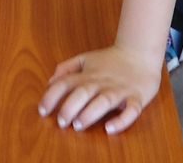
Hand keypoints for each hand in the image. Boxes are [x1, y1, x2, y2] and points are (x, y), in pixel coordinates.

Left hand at [38, 44, 160, 135]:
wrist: (140, 53)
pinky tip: (110, 128)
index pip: (65, 83)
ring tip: (79, 124)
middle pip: (83, 92)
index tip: (42, 110)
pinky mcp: (137, 98)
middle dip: (70, 107)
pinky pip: (131, 110)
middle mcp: (101, 82)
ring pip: (104, 101)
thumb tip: (50, 81)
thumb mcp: (85, 59)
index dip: (52, 96)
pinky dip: (121, 120)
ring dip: (90, 113)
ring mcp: (119, 90)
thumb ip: (67, 68)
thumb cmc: (110, 60)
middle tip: (61, 122)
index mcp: (87, 74)